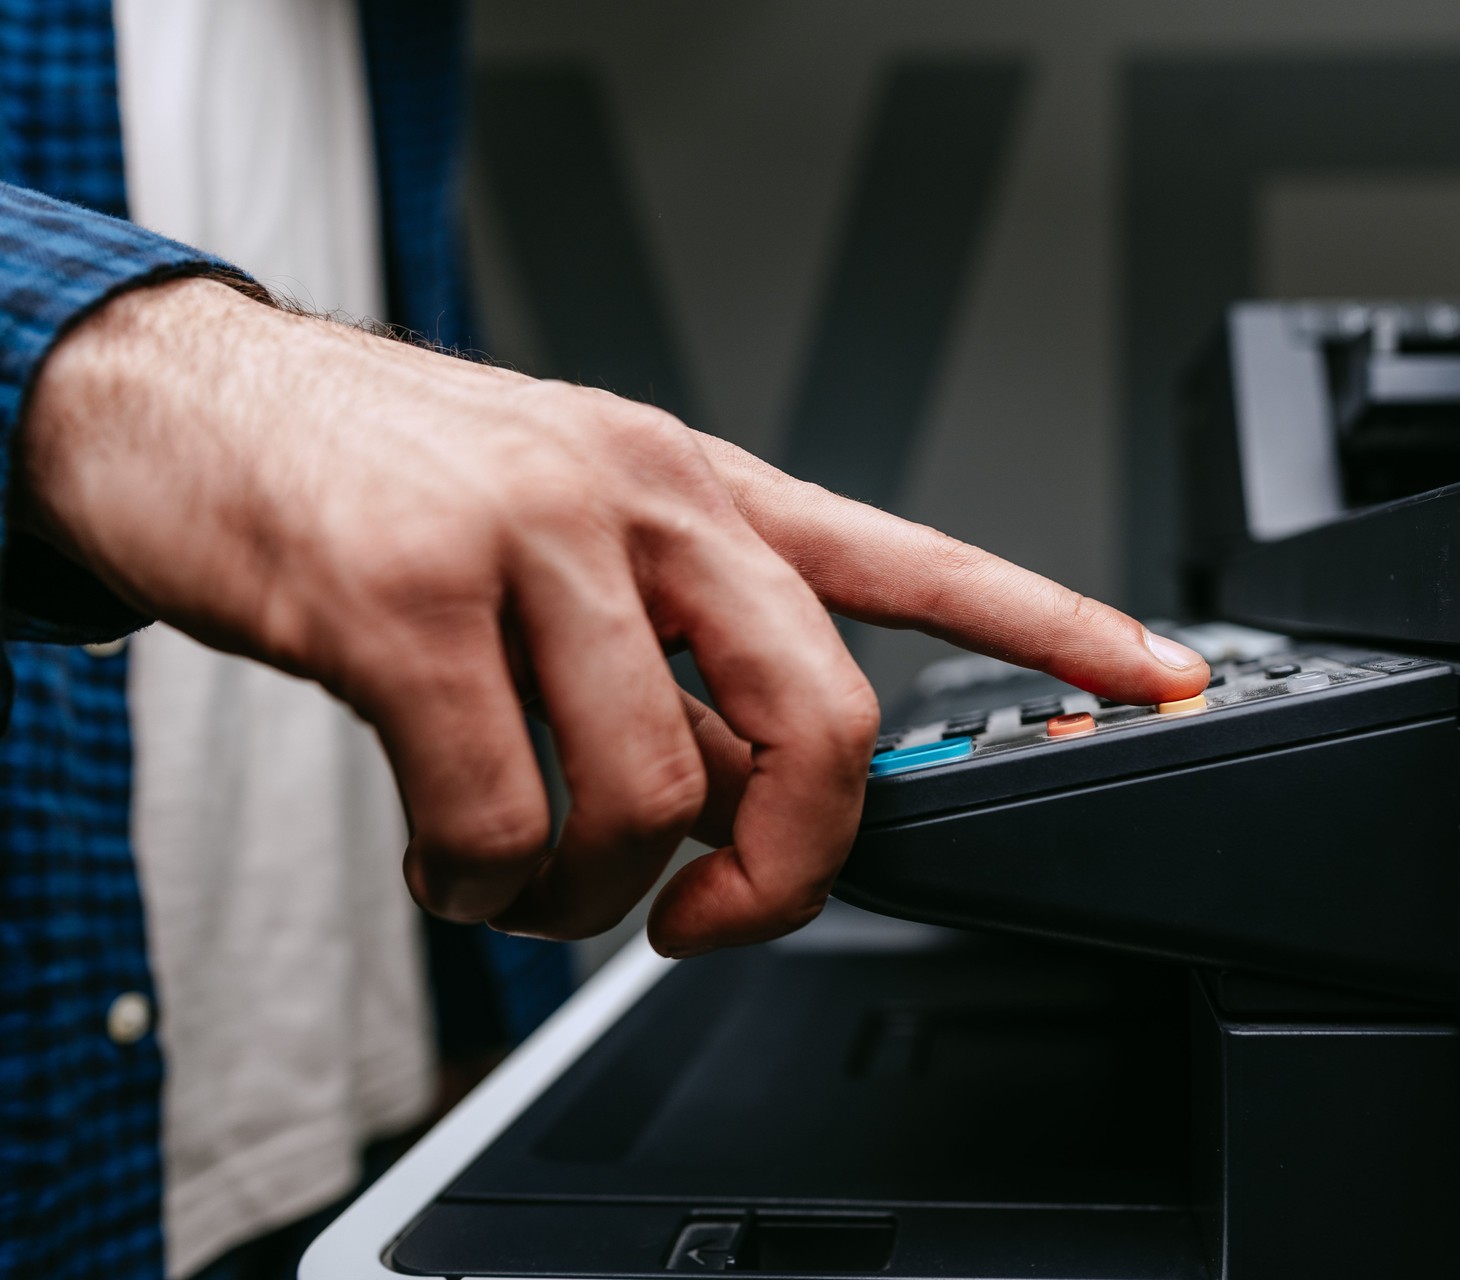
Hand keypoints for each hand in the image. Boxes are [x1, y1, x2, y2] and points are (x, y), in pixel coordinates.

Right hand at [18, 277, 1209, 952]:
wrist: (190, 407)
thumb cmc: (390, 485)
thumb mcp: (572, 535)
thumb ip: (674, 653)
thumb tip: (734, 808)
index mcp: (698, 486)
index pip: (914, 556)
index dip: (1054, 626)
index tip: (1160, 677)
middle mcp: (639, 499)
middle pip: (819, 713)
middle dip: (785, 861)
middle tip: (710, 913)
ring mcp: (527, 541)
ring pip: (651, 793)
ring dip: (584, 892)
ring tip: (518, 877)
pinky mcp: (405, 603)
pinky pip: (502, 818)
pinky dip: (481, 888)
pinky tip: (446, 864)